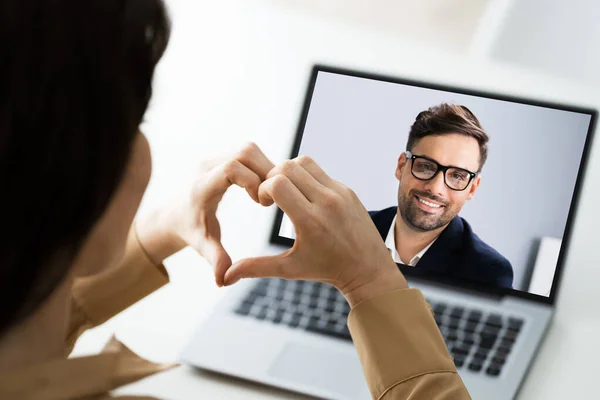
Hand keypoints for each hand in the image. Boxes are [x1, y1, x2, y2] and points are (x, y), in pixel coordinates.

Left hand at [136, 142, 273, 285]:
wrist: (174, 214)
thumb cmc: (190, 230)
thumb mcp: (203, 245)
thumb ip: (215, 259)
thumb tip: (223, 280)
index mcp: (202, 187)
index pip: (231, 169)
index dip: (252, 182)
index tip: (260, 204)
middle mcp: (207, 166)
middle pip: (244, 151)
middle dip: (265, 171)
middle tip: (271, 196)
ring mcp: (214, 158)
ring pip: (248, 148)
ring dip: (265, 167)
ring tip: (268, 193)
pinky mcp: (222, 156)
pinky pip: (247, 152)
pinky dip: (260, 166)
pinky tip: (262, 187)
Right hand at [223, 156, 407, 306]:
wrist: (367, 269)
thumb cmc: (326, 270)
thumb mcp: (289, 269)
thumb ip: (255, 268)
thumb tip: (225, 277)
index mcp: (310, 221)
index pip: (276, 183)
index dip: (263, 189)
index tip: (265, 204)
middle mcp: (326, 202)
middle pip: (287, 167)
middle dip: (272, 177)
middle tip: (273, 196)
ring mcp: (340, 193)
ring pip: (304, 162)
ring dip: (289, 172)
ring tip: (287, 193)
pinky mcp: (347, 190)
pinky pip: (320, 170)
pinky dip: (306, 177)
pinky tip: (304, 195)